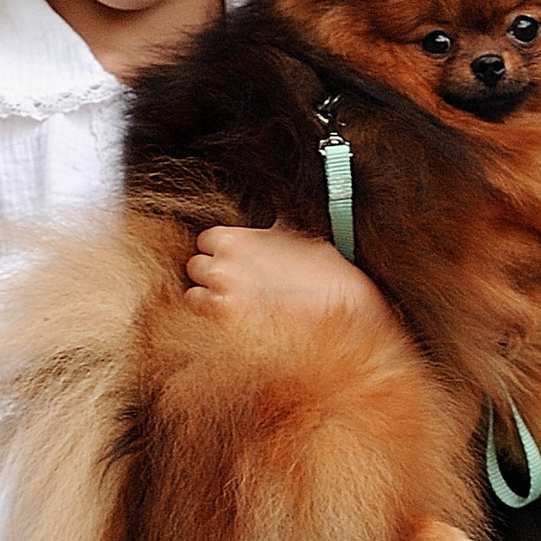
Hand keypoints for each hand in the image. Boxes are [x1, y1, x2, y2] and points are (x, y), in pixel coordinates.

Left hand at [184, 221, 389, 326]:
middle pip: (195, 267)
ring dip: (209, 299)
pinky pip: (203, 323)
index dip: (221, 251)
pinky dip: (214, 323)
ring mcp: (221, 300)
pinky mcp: (227, 330)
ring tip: (238, 307)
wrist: (346, 316)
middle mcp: (222, 267)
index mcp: (235, 240)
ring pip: (193, 296)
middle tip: (238, 285)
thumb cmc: (327, 275)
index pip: (205, 239)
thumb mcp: (299, 236)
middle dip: (213, 274)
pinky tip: (239, 324)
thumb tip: (273, 210)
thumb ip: (271, 228)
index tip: (237, 261)